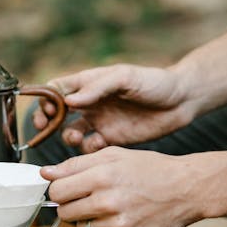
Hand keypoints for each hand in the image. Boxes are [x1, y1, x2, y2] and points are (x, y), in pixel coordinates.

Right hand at [33, 64, 193, 152]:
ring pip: (71, 131)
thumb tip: (69, 100)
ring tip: (76, 137)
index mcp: (90, 83)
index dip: (47, 98)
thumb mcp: (126, 77)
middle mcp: (91, 102)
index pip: (57, 88)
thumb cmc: (155, 82)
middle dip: (47, 120)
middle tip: (44, 127)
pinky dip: (88, 149)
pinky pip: (91, 147)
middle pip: (57, 112)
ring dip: (67, 136)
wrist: (182, 101)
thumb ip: (98, 87)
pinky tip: (98, 144)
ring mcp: (100, 121)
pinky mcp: (112, 139)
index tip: (49, 108)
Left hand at [42, 147, 200, 226]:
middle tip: (90, 196)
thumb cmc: (149, 168)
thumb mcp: (113, 155)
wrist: (186, 189)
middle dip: (72, 204)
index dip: (59, 190)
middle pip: (65, 212)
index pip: (57, 192)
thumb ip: (75, 165)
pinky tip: (126, 216)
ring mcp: (118, 225)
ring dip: (91, 217)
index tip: (67, 188)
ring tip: (113, 204)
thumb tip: (45, 173)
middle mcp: (108, 203)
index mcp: (101, 177)